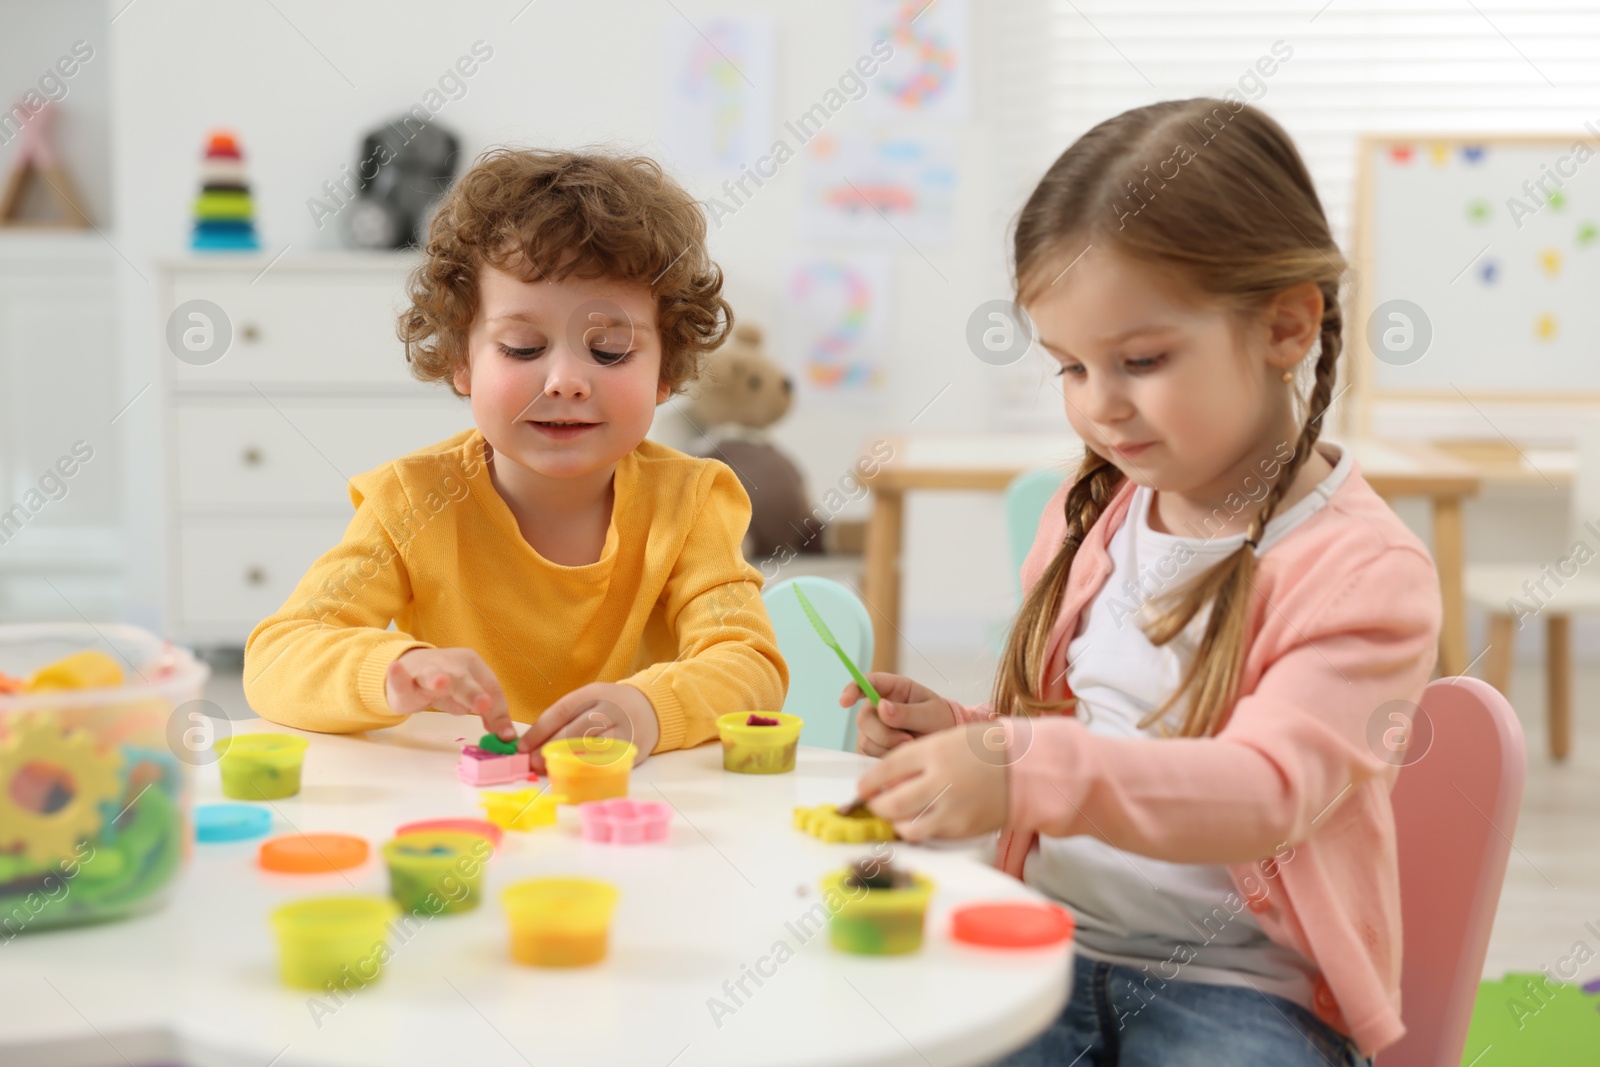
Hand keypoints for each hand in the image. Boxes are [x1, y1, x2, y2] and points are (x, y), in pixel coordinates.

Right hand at [386, 647, 513, 741]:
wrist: (410, 666)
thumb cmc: (449, 683)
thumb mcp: (471, 696)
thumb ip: (490, 713)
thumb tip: (506, 735)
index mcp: (472, 665)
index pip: (490, 687)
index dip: (498, 711)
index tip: (504, 734)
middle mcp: (450, 665)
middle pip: (464, 681)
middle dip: (473, 693)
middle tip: (484, 704)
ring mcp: (425, 672)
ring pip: (433, 676)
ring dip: (438, 680)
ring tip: (441, 683)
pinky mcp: (403, 684)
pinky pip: (401, 681)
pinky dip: (398, 677)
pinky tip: (396, 669)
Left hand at [518, 682, 659, 773]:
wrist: (651, 709)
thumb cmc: (611, 708)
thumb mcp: (590, 701)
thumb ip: (566, 718)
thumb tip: (533, 743)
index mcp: (594, 693)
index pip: (562, 711)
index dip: (540, 730)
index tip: (523, 746)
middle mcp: (610, 709)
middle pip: (576, 730)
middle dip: (551, 747)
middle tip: (533, 762)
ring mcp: (624, 729)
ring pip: (591, 747)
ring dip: (567, 760)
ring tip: (550, 769)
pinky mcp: (632, 749)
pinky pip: (606, 761)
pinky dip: (587, 768)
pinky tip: (574, 773)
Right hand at [842, 672, 956, 756]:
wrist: (946, 743)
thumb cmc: (941, 720)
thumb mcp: (931, 713)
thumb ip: (908, 712)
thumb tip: (881, 707)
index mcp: (894, 688)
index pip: (867, 682)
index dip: (853, 689)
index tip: (845, 701)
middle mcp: (878, 706)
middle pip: (864, 718)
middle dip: (883, 733)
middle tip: (907, 740)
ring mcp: (874, 728)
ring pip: (866, 740)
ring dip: (887, 747)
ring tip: (910, 745)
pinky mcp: (874, 747)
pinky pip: (870, 755)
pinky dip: (886, 757)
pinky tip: (902, 754)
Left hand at [853, 723, 1007, 841]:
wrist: (1027, 768)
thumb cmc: (987, 749)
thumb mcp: (948, 739)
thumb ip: (917, 758)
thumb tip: (887, 779)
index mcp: (935, 751)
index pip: (887, 768)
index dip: (869, 781)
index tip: (862, 786)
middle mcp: (940, 781)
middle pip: (890, 802)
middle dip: (877, 805)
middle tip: (875, 802)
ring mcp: (951, 808)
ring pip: (905, 825)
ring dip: (895, 821)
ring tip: (896, 813)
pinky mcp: (961, 829)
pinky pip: (927, 834)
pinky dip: (917, 829)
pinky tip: (918, 820)